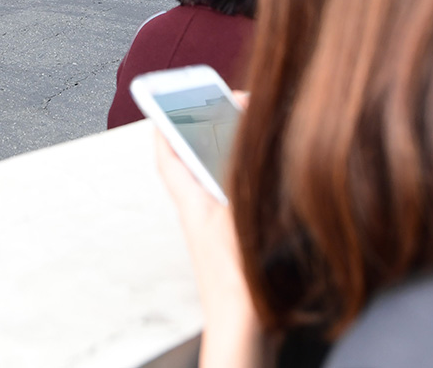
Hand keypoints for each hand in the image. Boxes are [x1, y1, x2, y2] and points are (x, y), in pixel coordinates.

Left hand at [155, 98, 262, 367]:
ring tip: (245, 128)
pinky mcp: (235, 242)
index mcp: (193, 203)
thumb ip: (238, 175)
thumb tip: (240, 138)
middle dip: (205, 129)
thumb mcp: (237, 215)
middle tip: (218, 104)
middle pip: (195, 161)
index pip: (168, 155)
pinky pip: (235, 196)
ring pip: (217, 178)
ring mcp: (217, 228)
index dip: (166, 123)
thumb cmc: (236, 284)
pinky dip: (246, 178)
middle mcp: (201, 213)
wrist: (245, 333)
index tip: (168, 99)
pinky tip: (266, 176)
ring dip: (228, 151)